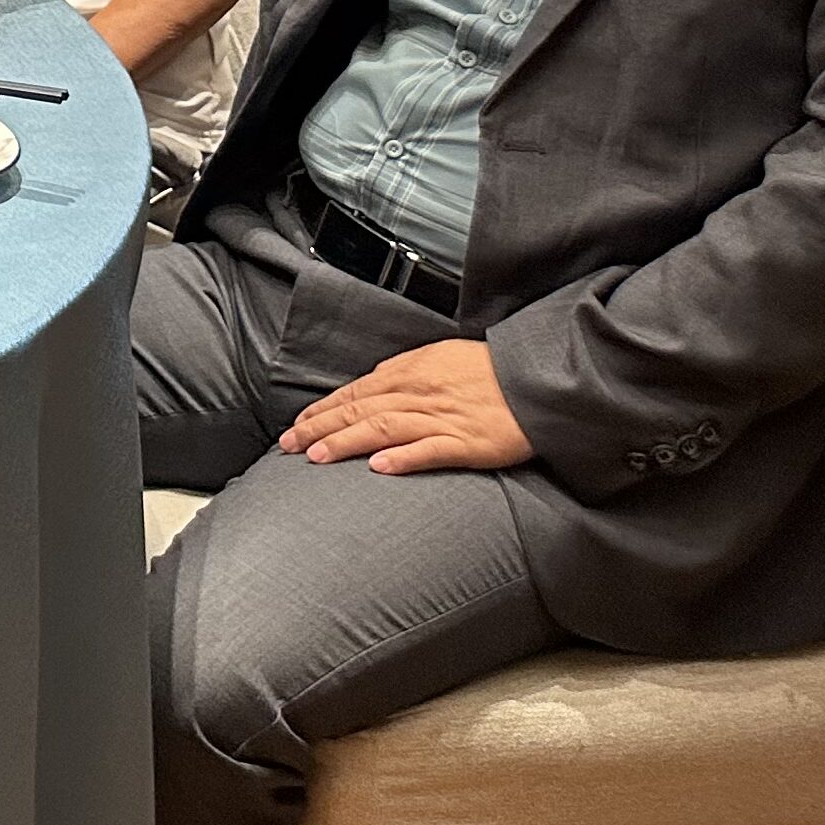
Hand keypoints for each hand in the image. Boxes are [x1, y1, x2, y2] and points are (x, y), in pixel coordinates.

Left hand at [282, 341, 535, 473]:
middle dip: (320, 429)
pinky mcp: (468, 442)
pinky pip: (431, 450)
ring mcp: (442, 418)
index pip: (354, 393)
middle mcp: (419, 394)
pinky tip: (379, 467)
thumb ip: (403, 369)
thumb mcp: (440, 356)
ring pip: (384, 429)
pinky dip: (403, 458)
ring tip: (318, 457)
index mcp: (410, 373)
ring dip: (347, 443)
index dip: (322, 411)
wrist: (536, 378)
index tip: (297, 426)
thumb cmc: (488, 370)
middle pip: (360, 411)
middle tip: (289, 446)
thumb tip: (372, 380)